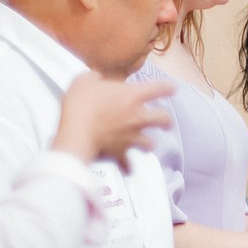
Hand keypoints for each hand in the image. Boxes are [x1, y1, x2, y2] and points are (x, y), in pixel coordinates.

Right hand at [53, 72, 173, 170]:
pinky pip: (128, 162)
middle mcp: (138, 116)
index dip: (168, 87)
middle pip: (163, 118)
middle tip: (165, 121)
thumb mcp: (85, 80)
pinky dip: (128, 166)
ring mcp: (132, 135)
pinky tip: (128, 169)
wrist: (76, 131)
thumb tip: (97, 78)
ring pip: (150, 142)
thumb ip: (95, 78)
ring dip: (149, 143)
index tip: (171, 88)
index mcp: (133, 96)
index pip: (159, 88)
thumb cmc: (81, 105)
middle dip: (166, 120)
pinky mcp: (121, 150)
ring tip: (148, 143)